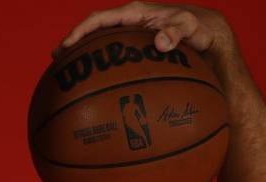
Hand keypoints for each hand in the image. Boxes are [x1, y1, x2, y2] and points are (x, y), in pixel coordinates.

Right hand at [52, 1, 236, 64]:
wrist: (209, 33)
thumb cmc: (199, 29)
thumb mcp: (191, 28)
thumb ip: (176, 31)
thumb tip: (160, 42)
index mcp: (135, 13)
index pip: (100, 19)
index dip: (80, 32)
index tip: (66, 47)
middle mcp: (129, 22)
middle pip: (94, 31)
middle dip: (74, 44)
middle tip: (57, 61)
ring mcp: (131, 35)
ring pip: (101, 43)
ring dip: (85, 56)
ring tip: (68, 73)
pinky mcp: (136, 48)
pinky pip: (114, 55)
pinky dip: (102, 66)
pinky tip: (96, 84)